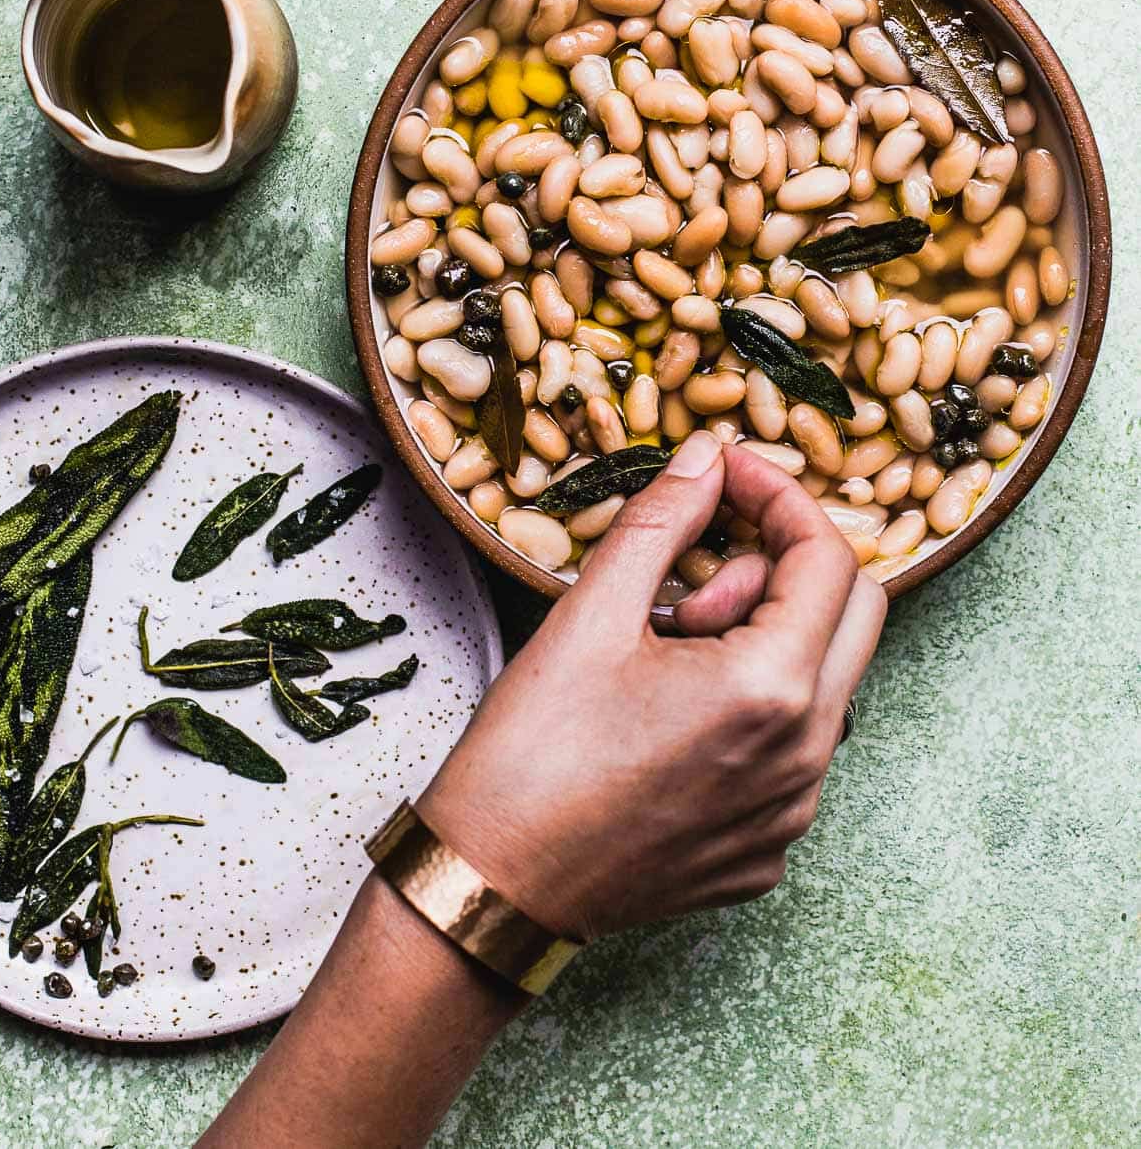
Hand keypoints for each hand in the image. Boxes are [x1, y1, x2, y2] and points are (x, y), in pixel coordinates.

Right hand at [419, 434, 886, 941]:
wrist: (492, 888)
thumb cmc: (531, 755)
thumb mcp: (590, 614)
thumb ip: (663, 520)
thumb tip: (706, 456)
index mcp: (772, 690)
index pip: (829, 558)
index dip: (780, 496)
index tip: (728, 474)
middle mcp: (806, 758)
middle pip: (853, 616)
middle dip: (781, 569)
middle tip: (689, 577)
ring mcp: (792, 813)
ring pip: (820, 684)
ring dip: (762, 641)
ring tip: (666, 651)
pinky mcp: (766, 850)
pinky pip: (791, 749)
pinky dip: (750, 707)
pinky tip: (668, 716)